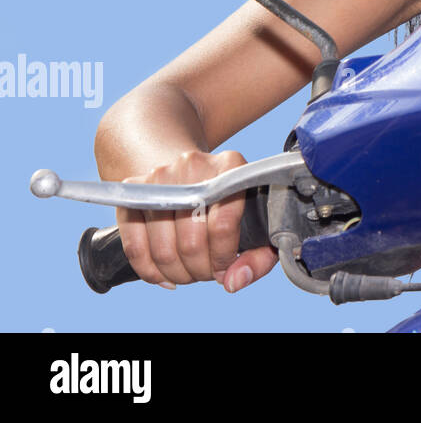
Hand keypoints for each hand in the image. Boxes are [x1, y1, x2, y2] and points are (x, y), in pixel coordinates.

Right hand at [116, 149, 277, 291]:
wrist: (193, 173)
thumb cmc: (230, 205)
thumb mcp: (259, 224)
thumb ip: (259, 257)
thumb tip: (232, 282)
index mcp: (231, 167)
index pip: (222, 225)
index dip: (223, 258)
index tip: (224, 269)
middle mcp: (192, 165)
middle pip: (191, 241)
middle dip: (200, 270)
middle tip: (207, 273)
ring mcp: (159, 177)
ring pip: (162, 249)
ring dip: (177, 274)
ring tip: (190, 273)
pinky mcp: (133, 192)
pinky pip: (134, 247)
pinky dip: (150, 272)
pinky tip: (165, 276)